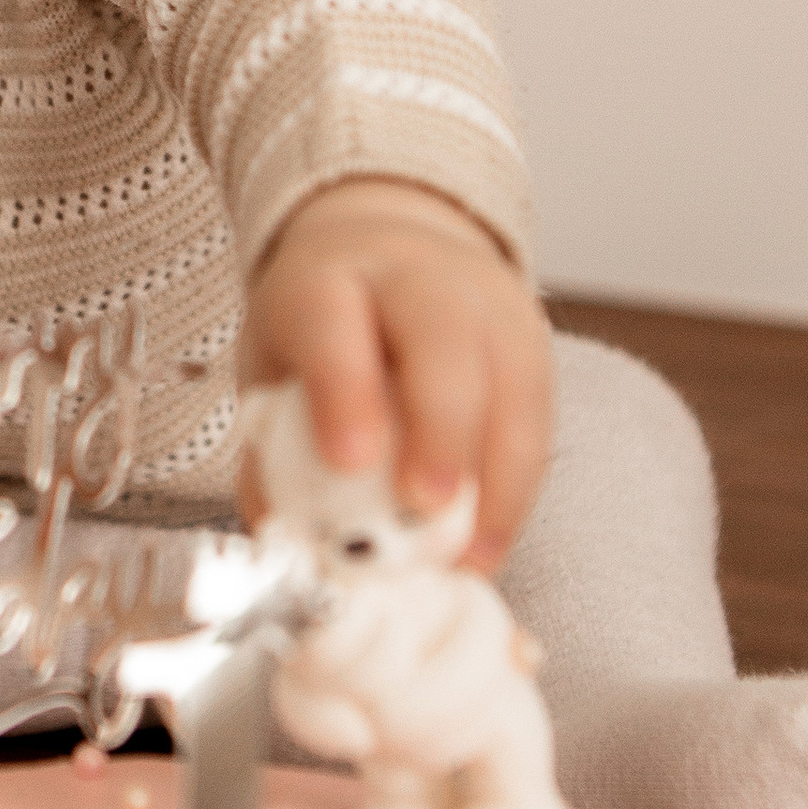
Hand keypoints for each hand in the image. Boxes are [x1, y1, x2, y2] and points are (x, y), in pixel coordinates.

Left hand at [238, 178, 551, 572]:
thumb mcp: (272, 370)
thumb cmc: (320, 332)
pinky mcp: (532, 338)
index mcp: (328, 279)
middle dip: (440, 427)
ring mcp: (484, 301)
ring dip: (497, 473)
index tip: (349, 462)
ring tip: (469, 553)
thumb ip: (268, 452)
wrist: (384, 256)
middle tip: (424, 506)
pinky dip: (519, 486)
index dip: (344, 390)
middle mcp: (413, 276)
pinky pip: (539, 414)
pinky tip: (491, 539)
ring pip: (510, 376)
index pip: (334, 323)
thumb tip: (285, 538)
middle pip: (442, 337)